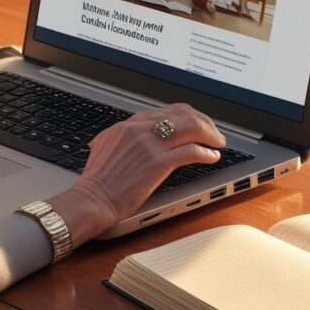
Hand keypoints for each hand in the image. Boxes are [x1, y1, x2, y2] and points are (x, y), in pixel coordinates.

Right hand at [48, 104, 224, 245]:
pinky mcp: (159, 162)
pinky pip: (191, 151)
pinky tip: (212, 157)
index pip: (165, 111)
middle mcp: (139, 128)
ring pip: (191, 127)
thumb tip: (134, 139)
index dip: (186, 116)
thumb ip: (122, 139)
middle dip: (203, 121)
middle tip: (212, 132)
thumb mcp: (106, 149)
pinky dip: (206, 152)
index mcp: (127, 125)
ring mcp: (150, 144)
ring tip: (217, 142)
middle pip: (182, 114)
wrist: (92, 198)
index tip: (195, 124)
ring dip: (209, 133)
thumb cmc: (98, 182)